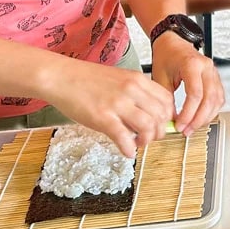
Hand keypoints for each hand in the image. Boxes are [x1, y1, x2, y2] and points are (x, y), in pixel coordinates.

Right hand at [45, 59, 175, 157]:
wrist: (61, 77)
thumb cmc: (87, 80)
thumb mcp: (119, 79)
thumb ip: (135, 93)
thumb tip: (148, 114)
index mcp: (137, 80)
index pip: (167, 100)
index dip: (167, 117)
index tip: (161, 125)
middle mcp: (131, 90)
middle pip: (161, 116)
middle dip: (159, 132)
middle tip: (149, 138)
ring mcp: (117, 103)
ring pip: (148, 127)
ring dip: (147, 141)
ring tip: (137, 144)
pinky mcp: (102, 117)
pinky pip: (124, 139)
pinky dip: (130, 150)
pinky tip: (127, 152)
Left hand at [151, 33, 225, 134]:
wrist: (173, 43)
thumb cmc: (166, 56)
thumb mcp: (160, 77)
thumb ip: (166, 99)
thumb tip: (171, 120)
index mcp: (192, 64)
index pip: (195, 94)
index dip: (188, 113)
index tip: (180, 124)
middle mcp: (207, 67)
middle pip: (209, 99)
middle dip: (198, 119)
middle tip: (187, 131)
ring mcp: (214, 72)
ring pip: (217, 100)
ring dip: (206, 117)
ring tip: (193, 127)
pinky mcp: (215, 78)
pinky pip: (219, 97)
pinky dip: (212, 110)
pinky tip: (202, 118)